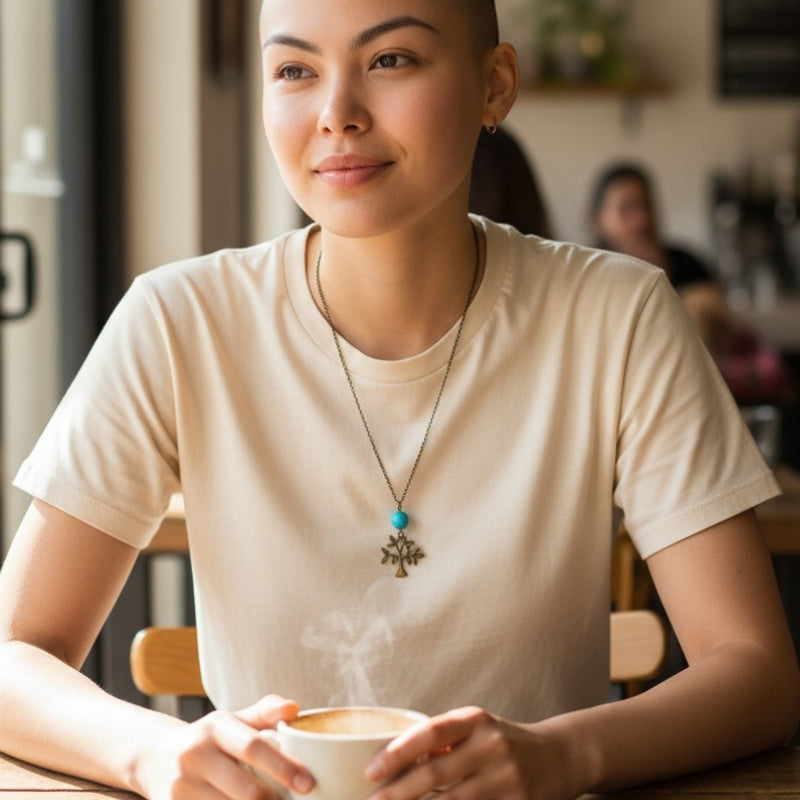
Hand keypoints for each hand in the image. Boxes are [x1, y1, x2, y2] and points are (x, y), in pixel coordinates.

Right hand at [137, 694, 314, 799]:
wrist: (153, 757)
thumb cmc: (209, 739)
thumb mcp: (233, 720)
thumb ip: (265, 713)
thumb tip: (294, 709)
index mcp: (215, 726)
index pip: (254, 746)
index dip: (284, 767)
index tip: (308, 783)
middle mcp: (195, 755)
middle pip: (245, 790)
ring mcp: (180, 787)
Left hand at [365, 706, 577, 799]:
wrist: (560, 756)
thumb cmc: (503, 741)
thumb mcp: (476, 727)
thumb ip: (443, 740)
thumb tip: (394, 760)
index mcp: (476, 720)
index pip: (431, 732)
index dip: (398, 752)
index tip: (371, 770)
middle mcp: (492, 746)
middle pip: (436, 775)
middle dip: (398, 793)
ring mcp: (507, 779)